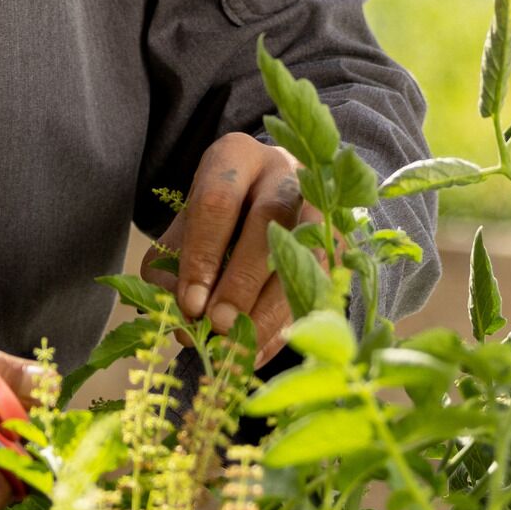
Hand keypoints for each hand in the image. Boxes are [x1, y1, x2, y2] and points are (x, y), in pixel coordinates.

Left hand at [150, 130, 310, 352]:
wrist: (266, 195)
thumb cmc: (216, 218)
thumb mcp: (183, 230)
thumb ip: (171, 269)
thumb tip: (183, 322)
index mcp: (235, 158)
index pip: (217, 201)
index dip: (203, 255)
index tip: (191, 304)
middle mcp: (283, 172)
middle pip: (268, 220)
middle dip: (242, 280)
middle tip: (219, 324)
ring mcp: (319, 203)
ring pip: (304, 253)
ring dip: (271, 308)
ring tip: (241, 347)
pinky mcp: (339, 241)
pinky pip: (321, 284)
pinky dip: (289, 323)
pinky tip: (261, 352)